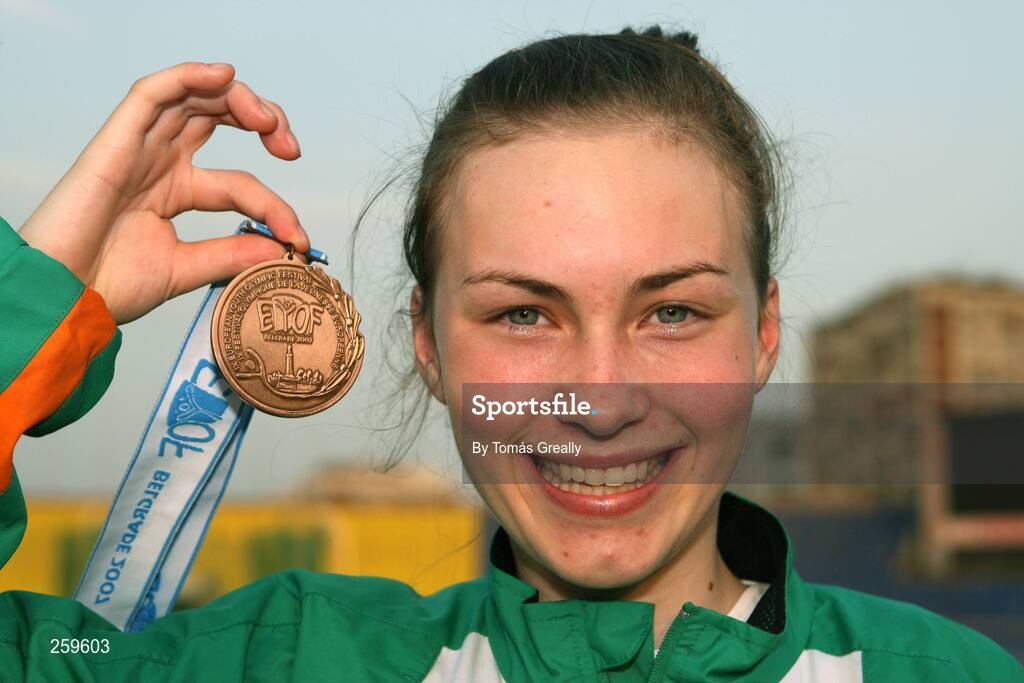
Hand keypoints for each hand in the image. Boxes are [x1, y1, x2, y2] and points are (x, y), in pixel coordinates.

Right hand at [18, 62, 308, 323]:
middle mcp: (160, 163)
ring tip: (269, 122)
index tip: (297, 237)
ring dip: (238, 98)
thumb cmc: (107, 286)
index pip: (241, 183)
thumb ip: (232, 254)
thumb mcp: (187, 268)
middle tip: (290, 149)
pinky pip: (153, 92)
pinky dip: (189, 77)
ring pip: (194, 97)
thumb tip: (282, 248)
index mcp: (176, 191)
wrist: (64, 299)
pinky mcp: (117, 140)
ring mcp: (140, 148)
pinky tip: (224, 76)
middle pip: (219, 117)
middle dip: (264, 121)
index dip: (275, 204)